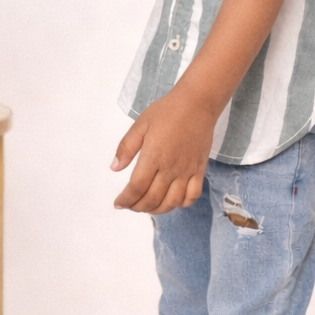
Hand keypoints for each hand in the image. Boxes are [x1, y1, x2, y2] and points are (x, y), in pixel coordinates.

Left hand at [111, 87, 215, 213]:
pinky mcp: (199, 170)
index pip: (137, 187)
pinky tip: (172, 201)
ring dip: (157, 210)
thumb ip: (126, 148)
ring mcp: (187, 171)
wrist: (197, 104)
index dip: (126, 200)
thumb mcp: (141, 124)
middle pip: (152, 199)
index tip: (118, 204)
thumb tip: (114, 168)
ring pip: (172, 202)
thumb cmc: (167, 111)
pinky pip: (192, 195)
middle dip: (138, 207)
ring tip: (148, 206)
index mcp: (153, 156)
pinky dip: (181, 204)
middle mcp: (170, 168)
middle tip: (130, 205)